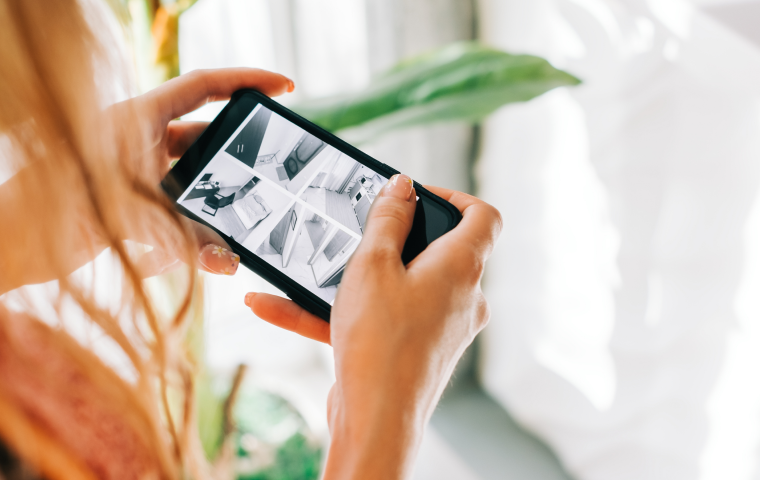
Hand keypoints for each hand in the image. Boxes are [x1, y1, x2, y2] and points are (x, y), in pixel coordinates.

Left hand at [0, 69, 292, 293]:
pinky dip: (198, 230)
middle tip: (271, 167)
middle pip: (206, 136)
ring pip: (196, 179)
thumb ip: (185, 238)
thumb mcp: (128, 216)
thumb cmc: (53, 211)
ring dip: (219, 201)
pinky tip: (214, 254)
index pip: (202, 87)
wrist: (9, 245)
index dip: (245, 81)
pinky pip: (180, 210)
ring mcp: (138, 172)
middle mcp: (140, 140)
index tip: (283, 87)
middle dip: (238, 155)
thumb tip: (230, 262)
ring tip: (247, 219)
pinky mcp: (134, 204)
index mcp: (137, 118)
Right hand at [245, 176, 502, 478]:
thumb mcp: (372, 264)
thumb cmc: (380, 343)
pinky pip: (380, 319)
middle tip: (356, 231)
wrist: (376, 421)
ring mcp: (441, 327)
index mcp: (461, 268)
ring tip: (305, 270)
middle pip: (436, 250)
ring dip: (352, 279)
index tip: (414, 196)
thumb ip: (387, 218)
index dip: (453, 197)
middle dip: (391, 239)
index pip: (482, 216)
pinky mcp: (416, 350)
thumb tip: (402, 187)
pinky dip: (337, 312)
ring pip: (398, 287)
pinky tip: (277, 306)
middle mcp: (461, 297)